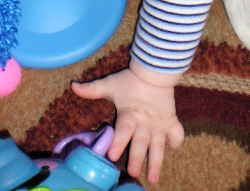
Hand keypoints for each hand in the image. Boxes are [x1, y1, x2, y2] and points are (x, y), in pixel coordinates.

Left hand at [71, 59, 184, 182]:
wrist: (154, 70)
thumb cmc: (130, 80)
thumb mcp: (110, 84)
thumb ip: (92, 89)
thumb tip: (73, 86)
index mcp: (129, 114)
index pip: (123, 130)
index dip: (118, 142)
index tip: (112, 155)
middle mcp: (145, 122)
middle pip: (140, 142)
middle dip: (136, 158)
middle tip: (132, 172)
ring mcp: (159, 123)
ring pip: (158, 145)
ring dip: (156, 162)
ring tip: (152, 178)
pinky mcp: (171, 120)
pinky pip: (176, 134)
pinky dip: (175, 142)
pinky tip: (171, 149)